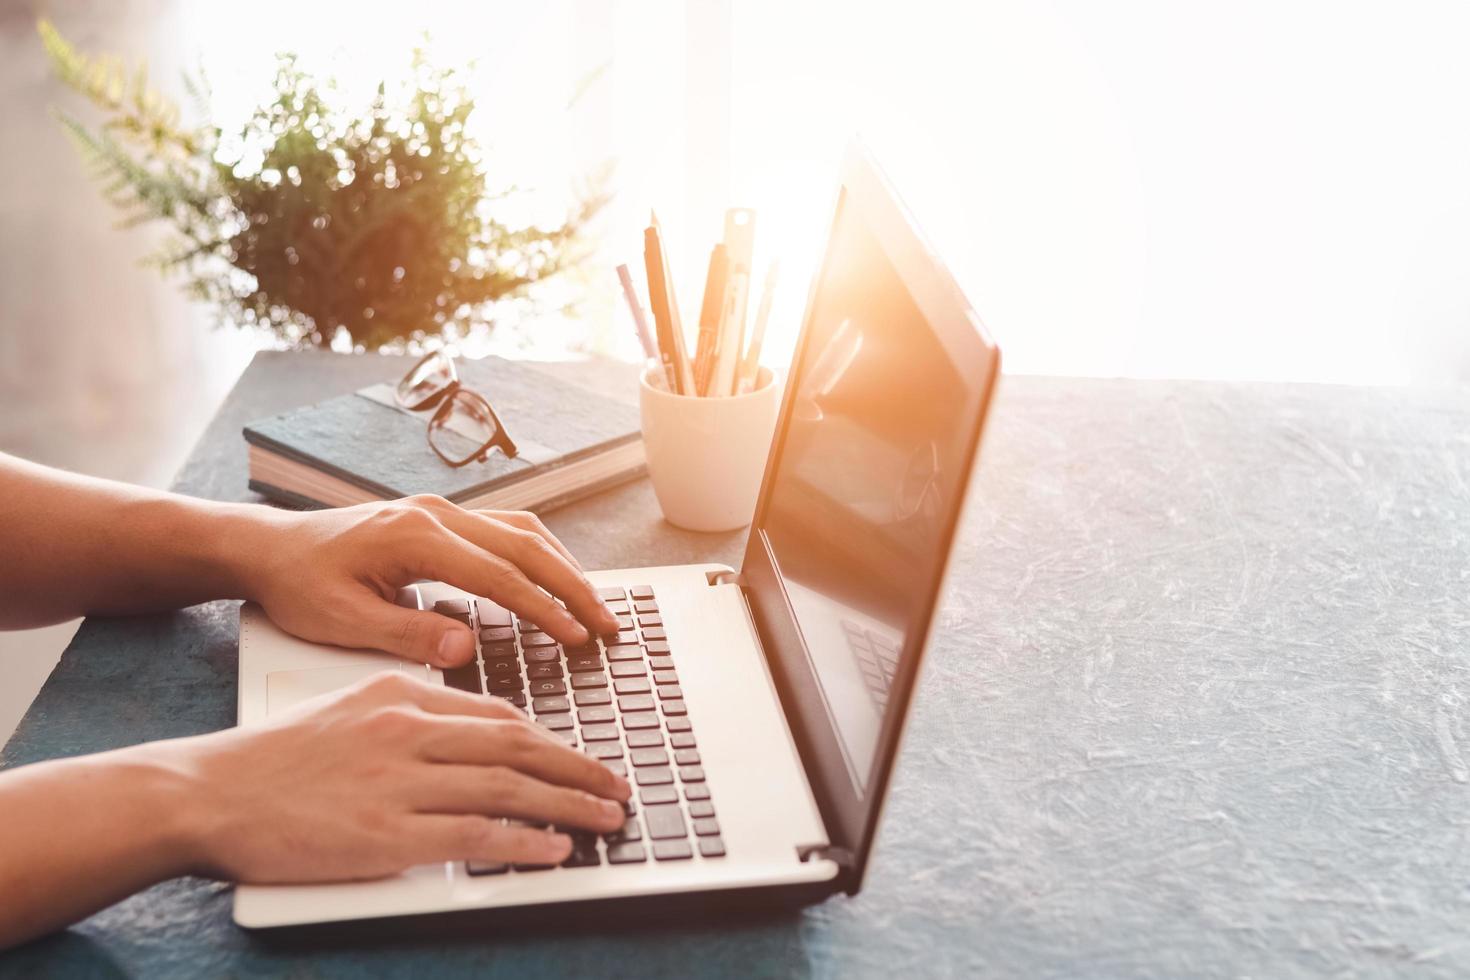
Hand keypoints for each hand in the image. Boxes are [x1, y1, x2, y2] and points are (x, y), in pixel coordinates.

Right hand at [154, 671, 630, 880]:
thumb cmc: (276, 758)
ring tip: (604, 820)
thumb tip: (474, 732)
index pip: (499, 716)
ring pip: (507, 789)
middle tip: (617, 786)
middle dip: (578, 768)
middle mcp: (408, 730)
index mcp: (402, 695)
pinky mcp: (385, 834)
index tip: (582, 758)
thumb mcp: (350, 707)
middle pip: (518, 748)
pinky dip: (522, 843)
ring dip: (567, 806)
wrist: (209, 792)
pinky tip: (554, 850)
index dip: (552, 741)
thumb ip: (413, 714)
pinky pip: (473, 836)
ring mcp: (398, 781)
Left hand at [239, 495, 618, 666]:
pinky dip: (539, 556)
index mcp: (415, 537)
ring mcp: (440, 512)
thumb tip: (464, 650)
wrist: (268, 548)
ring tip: (593, 605)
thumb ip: (407, 635)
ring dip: (563, 567)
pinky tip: (554, 580)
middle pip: (526, 545)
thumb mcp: (342, 622)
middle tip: (607, 624)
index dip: (544, 609)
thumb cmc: (298, 585)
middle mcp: (436, 515)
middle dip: (572, 586)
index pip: (499, 575)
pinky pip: (506, 531)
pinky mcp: (440, 520)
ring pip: (523, 531)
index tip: (577, 636)